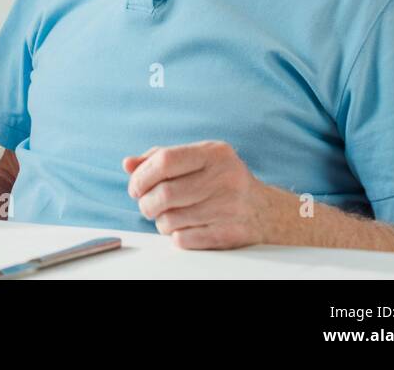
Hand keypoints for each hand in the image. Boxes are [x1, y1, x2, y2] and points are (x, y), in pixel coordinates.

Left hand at [123, 141, 270, 249]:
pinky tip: (185, 227)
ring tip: (169, 216)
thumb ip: (160, 158)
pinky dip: (175, 236)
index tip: (135, 187)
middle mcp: (225, 177)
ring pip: (170, 219)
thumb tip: (128, 164)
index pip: (165, 160)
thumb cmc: (220, 181)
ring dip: (160, 221)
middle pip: (164, 194)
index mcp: (214, 153)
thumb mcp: (197, 160)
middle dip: (146, 203)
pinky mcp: (229, 233)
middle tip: (148, 206)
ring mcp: (229, 207)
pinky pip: (183, 239)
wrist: (265, 211)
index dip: (141, 177)